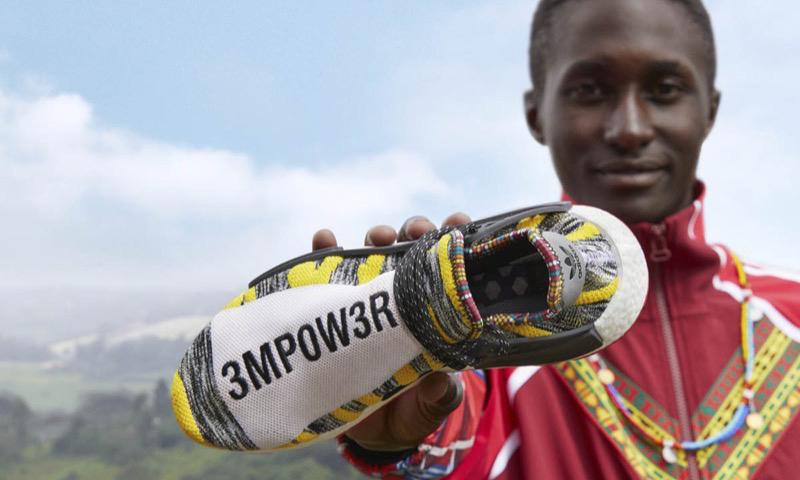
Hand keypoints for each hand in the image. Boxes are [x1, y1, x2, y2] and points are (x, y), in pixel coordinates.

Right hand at [311, 212, 470, 450]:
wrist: (367, 432)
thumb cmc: (409, 411)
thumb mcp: (429, 406)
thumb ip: (439, 396)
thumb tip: (440, 382)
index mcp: (434, 313)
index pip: (448, 270)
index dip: (455, 242)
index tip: (458, 222)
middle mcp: (403, 298)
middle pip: (411, 251)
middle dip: (415, 231)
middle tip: (415, 232)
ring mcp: (368, 299)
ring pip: (373, 253)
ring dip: (377, 236)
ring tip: (378, 237)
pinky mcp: (335, 307)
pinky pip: (325, 272)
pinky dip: (323, 251)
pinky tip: (325, 240)